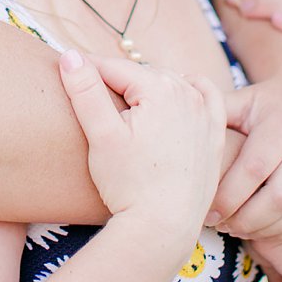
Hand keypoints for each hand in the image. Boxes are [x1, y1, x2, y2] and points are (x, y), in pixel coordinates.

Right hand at [58, 49, 224, 237]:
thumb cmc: (129, 183)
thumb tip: (70, 54)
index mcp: (159, 88)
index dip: (85, 73)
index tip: (66, 79)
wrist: (164, 226)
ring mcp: (205, 114)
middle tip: (93, 101)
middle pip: (139, 75)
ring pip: (168, 83)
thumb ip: (85, 90)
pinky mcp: (214, 134)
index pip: (111, 67)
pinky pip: (206, 97)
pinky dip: (190, 91)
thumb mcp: (100, 134)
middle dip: (115, 83)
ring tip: (124, 106)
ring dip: (146, 88)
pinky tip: (176, 98)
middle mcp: (188, 94)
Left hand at [213, 69, 281, 241]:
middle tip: (221, 225)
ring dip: (267, 228)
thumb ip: (213, 113)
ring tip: (237, 230)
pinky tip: (263, 230)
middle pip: (281, 197)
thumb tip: (179, 116)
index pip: (255, 169)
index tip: (208, 211)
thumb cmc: (266, 102)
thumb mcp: (241, 100)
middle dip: (247, 219)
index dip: (230, 195)